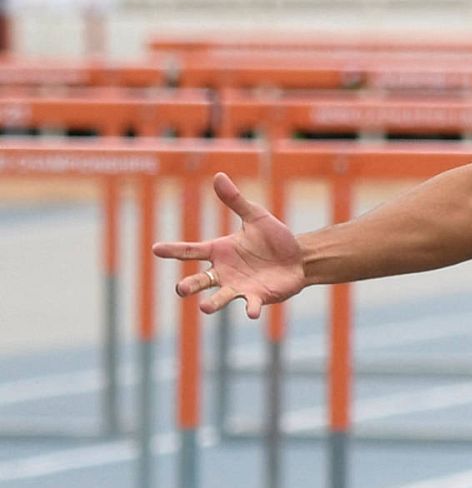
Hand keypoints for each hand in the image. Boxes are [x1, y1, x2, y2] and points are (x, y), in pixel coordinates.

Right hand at [152, 173, 303, 319]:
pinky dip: (251, 308)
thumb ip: (235, 200)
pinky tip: (252, 311)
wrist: (298, 257)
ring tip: (204, 307)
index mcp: (219, 251)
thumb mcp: (255, 216)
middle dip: (189, 285)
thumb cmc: (274, 238)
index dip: (173, 250)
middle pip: (200, 280)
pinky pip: (251, 304)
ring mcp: (239, 286)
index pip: (191, 250)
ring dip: (213, 303)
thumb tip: (218, 176)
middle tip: (181, 289)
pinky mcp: (258, 297)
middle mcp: (224, 272)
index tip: (156, 248)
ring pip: (220, 297)